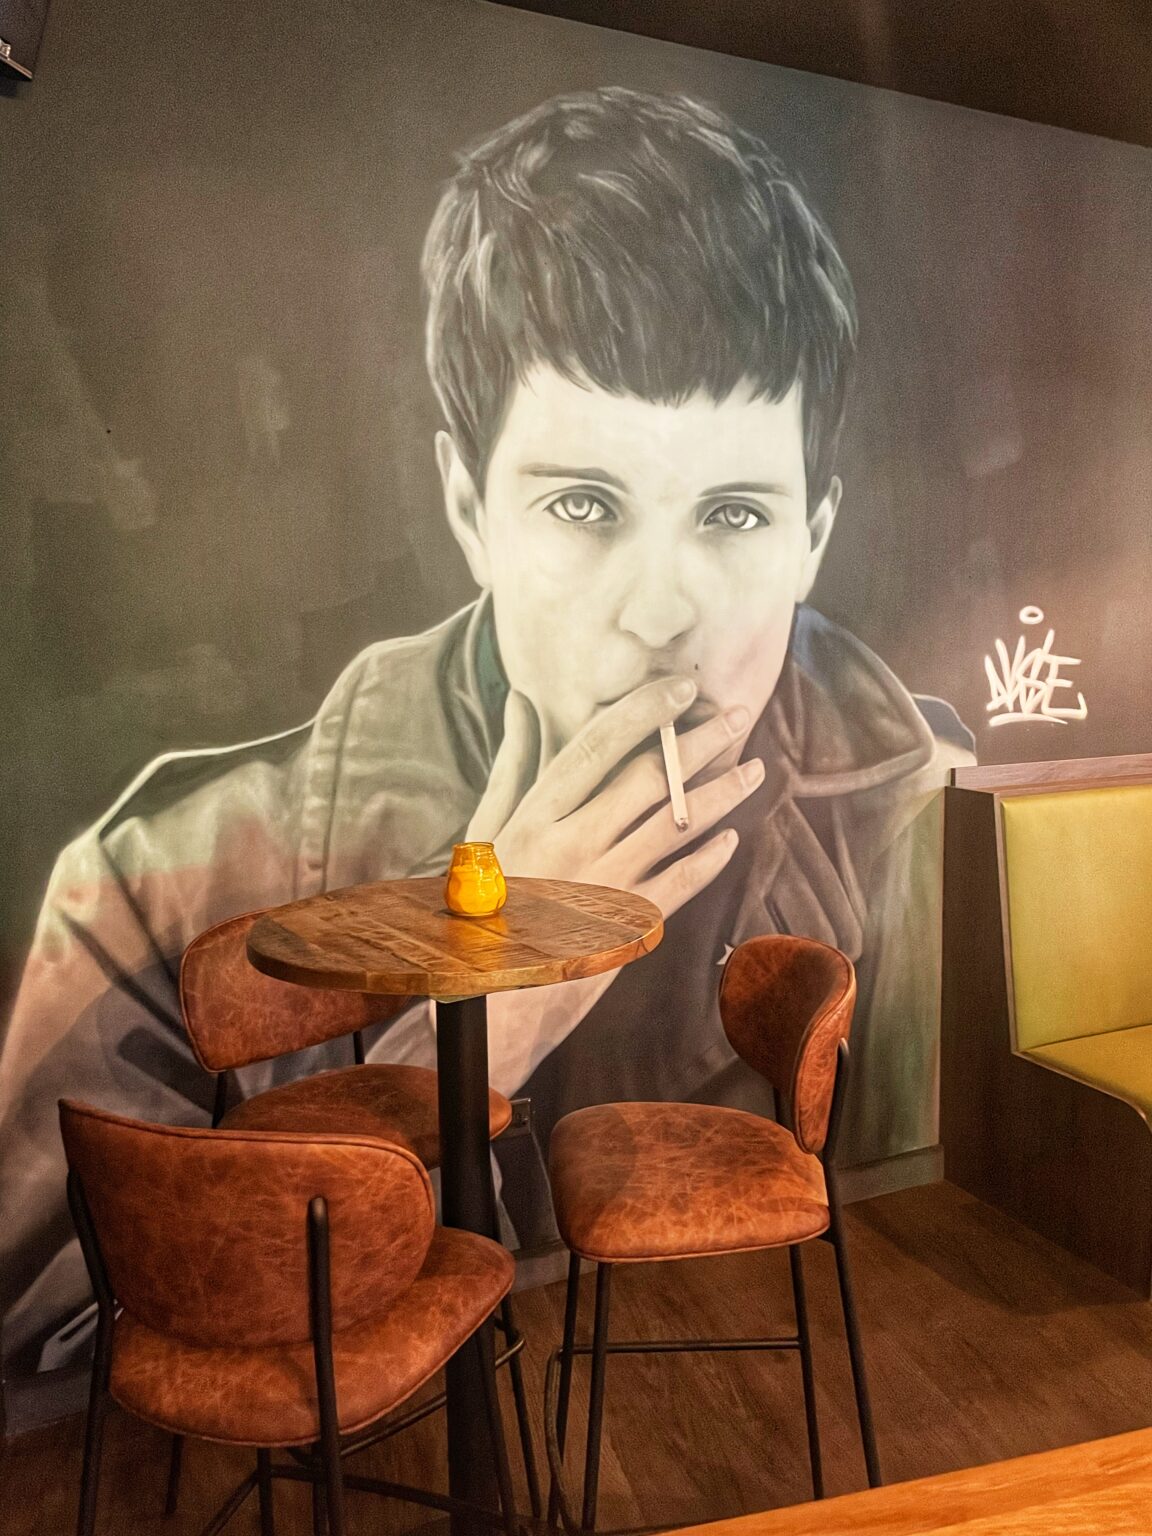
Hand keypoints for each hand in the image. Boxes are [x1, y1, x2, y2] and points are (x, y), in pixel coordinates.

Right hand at [467, 676, 763, 920]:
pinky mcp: (629, 924)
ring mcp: (606, 885)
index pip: (599, 746)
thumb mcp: (486, 827)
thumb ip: (512, 763)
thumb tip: (523, 700)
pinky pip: (682, 883)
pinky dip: (711, 860)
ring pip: (677, 826)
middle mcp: (575, 845)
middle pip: (651, 780)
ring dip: (723, 794)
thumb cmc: (485, 902)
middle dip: (701, 743)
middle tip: (739, 715)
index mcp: (538, 815)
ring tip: (755, 769)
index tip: (684, 688)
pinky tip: (732, 838)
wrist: (493, 990)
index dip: (646, 712)